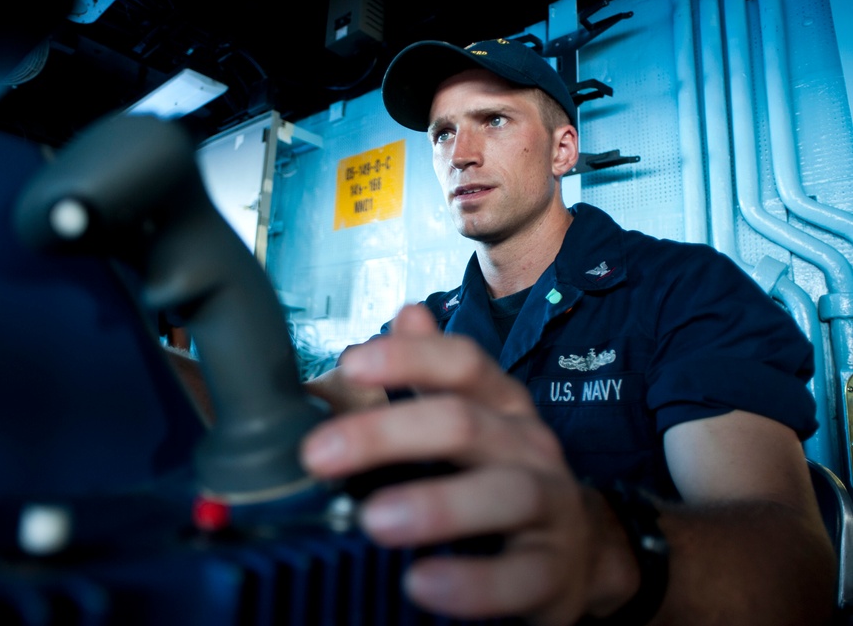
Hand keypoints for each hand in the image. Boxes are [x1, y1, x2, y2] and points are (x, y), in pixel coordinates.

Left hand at [300, 305, 636, 624]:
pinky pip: (521, 575)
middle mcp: (529, 445)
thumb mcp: (474, 418)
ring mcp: (550, 506)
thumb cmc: (506, 476)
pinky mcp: (555, 571)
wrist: (578, 552)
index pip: (464, 364)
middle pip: (465, 424)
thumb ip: (434, 372)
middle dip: (387, 433)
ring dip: (437, 505)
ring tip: (375, 520)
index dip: (409, 358)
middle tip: (319, 454)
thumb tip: (406, 312)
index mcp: (502, 405)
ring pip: (504, 493)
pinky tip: (424, 584)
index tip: (350, 364)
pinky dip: (472, 582)